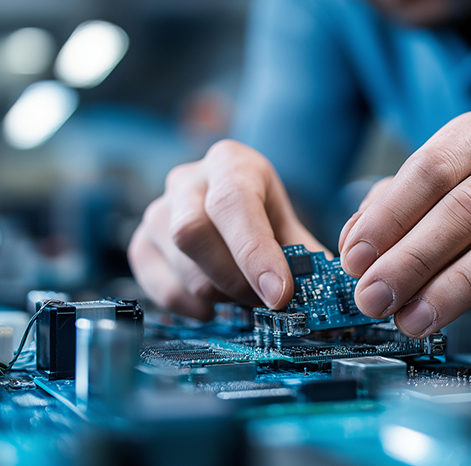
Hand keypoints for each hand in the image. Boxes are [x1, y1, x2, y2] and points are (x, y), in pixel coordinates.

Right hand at [128, 140, 327, 319]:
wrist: (231, 202)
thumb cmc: (262, 213)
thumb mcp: (289, 222)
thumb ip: (304, 255)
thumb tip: (328, 294)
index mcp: (229, 163)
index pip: (232, 202)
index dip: (255, 252)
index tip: (279, 293)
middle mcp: (186, 181)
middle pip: (192, 232)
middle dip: (235, 279)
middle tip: (265, 300)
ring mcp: (158, 212)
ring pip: (179, 264)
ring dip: (219, 294)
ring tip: (246, 298)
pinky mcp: (142, 244)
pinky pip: (159, 286)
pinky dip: (191, 306)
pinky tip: (214, 304)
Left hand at [339, 107, 470, 337]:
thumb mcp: (442, 183)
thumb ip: (391, 207)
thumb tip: (352, 247)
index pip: (430, 169)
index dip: (389, 217)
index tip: (356, 261)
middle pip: (468, 208)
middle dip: (414, 260)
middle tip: (377, 301)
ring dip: (460, 286)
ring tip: (418, 321)